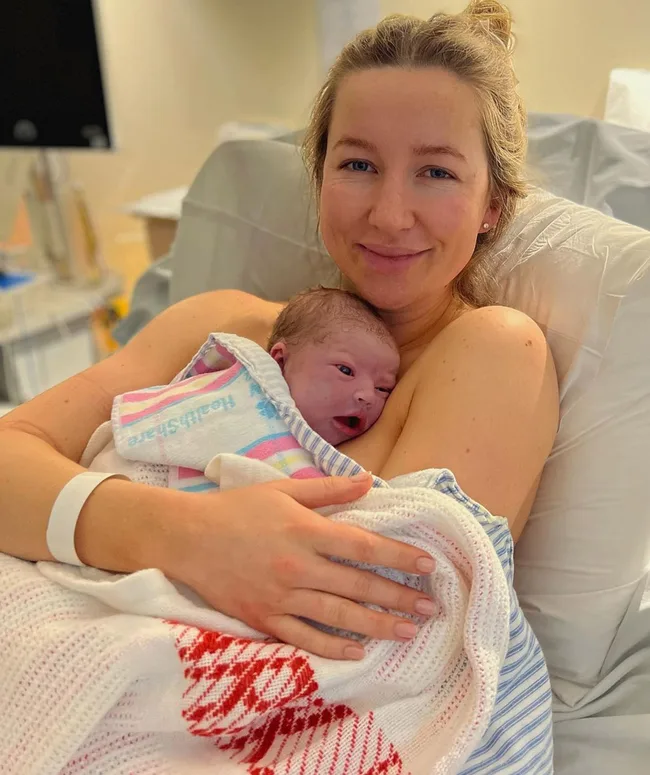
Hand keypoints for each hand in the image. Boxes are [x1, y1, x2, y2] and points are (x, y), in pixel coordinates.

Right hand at [166, 474, 435, 659]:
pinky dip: (333, 648)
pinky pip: (304, 638)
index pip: (363, 546)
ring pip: (339, 615)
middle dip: (399, 596)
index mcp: (305, 530)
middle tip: (431, 607)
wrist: (185, 538)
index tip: (428, 565)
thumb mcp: (282, 489)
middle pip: (358, 584)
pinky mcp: (263, 619)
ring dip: (378, 625)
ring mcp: (280, 597)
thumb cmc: (236, 509)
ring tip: (409, 632)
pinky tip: (358, 652)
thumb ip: (328, 489)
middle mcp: (298, 566)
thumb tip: (368, 481)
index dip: (399, 556)